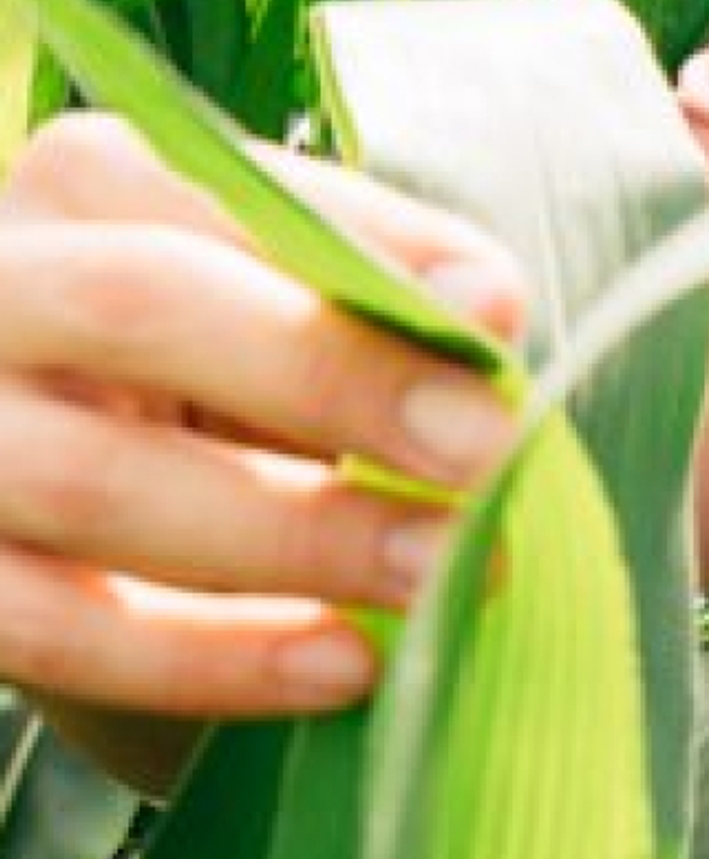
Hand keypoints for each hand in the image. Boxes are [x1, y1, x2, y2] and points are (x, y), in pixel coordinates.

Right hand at [0, 113, 527, 773]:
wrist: (90, 524)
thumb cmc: (225, 387)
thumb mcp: (291, 315)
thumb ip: (382, 290)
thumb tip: (485, 305)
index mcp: (84, 191)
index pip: (220, 194)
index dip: (364, 251)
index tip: (498, 321)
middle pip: (139, 305)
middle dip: (330, 378)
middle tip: (488, 455)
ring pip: (95, 480)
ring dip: (299, 535)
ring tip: (445, 574)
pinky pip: (60, 628)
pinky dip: (214, 657)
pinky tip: (347, 667)